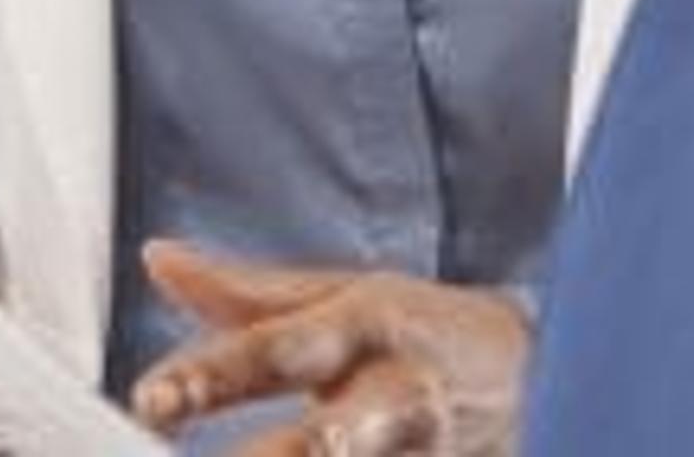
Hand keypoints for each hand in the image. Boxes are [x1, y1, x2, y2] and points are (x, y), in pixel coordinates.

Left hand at [127, 241, 529, 455]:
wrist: (542, 374)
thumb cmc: (416, 334)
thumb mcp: (339, 298)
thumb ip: (243, 295)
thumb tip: (157, 257)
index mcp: (364, 326)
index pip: (275, 348)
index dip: (212, 375)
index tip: (151, 401)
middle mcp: (395, 396)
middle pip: (336, 435)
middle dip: (302, 454)